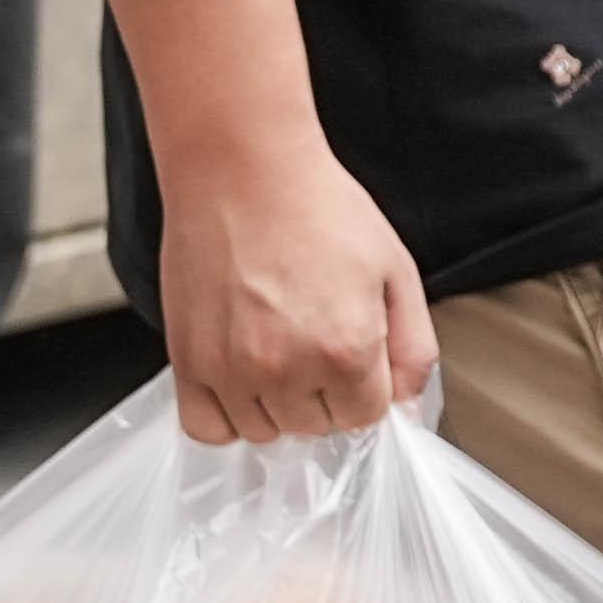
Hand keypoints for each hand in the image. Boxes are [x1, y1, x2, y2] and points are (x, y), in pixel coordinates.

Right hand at [161, 137, 431, 437]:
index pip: (366, 418)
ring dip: (277, 404)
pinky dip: (226, 416)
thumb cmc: (319, 209)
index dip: (367, 387)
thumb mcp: (396, 270)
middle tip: (314, 339)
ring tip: (277, 347)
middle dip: (326, 394)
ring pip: (265, 432)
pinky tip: (240, 379)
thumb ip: (414, 347)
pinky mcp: (188, 362)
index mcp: (347, 349)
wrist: (243, 170)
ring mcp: (232, 370)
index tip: (355, 355)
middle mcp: (287, 369)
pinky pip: (207, 428)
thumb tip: (408, 404)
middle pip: (317, 427)